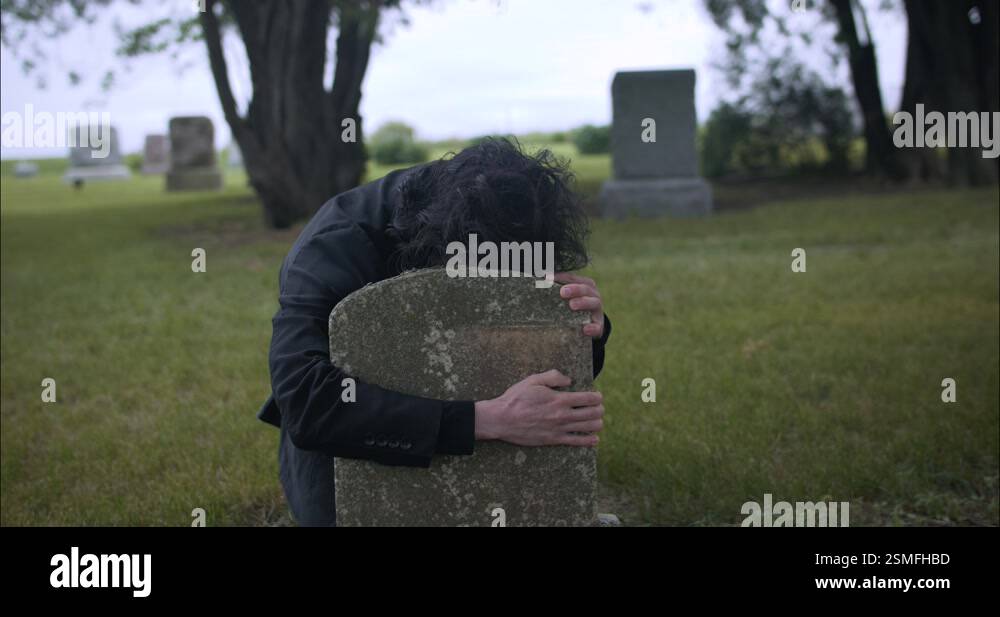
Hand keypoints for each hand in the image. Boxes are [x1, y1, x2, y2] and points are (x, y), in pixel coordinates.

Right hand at [474, 370, 602, 446]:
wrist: (502, 419)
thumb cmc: (516, 398)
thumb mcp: (533, 380)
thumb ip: (553, 376)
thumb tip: (569, 380)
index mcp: (559, 399)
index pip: (588, 398)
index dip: (597, 397)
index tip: (598, 396)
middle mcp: (563, 415)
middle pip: (592, 413)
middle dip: (599, 409)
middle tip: (599, 408)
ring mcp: (559, 428)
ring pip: (588, 427)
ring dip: (597, 423)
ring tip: (598, 421)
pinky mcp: (553, 440)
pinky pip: (576, 442)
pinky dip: (588, 441)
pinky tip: (594, 439)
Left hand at [555, 272, 603, 337]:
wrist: (589, 326)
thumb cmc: (573, 307)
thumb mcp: (566, 297)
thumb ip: (555, 289)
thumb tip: (538, 281)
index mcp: (584, 285)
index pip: (573, 279)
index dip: (562, 277)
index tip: (549, 278)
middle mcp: (593, 295)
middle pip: (585, 289)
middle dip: (574, 289)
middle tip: (563, 292)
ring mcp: (597, 310)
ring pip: (594, 303)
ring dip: (583, 303)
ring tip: (572, 305)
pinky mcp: (599, 326)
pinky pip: (598, 327)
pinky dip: (592, 328)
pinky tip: (585, 329)